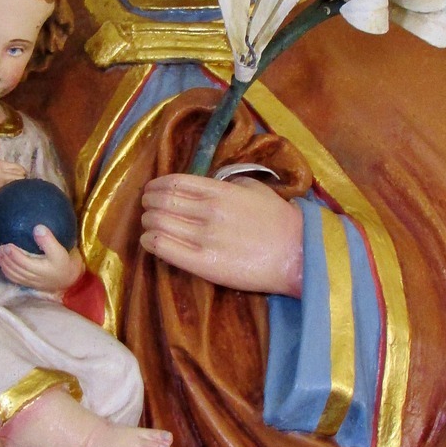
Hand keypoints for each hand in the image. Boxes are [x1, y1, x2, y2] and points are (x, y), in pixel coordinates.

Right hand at [0, 141, 25, 226]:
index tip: (22, 174)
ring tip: (19, 194)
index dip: (21, 171)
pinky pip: (7, 202)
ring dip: (19, 191)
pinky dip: (10, 201)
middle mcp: (3, 178)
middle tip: (22, 184)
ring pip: (15, 191)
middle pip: (19, 180)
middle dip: (22, 181)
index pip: (17, 168)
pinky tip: (10, 203)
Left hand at [0, 226, 84, 294]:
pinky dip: (8, 273)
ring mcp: (31, 282)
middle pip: (15, 269)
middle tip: (0, 248)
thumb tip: (37, 228)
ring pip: (14, 275)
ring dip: (4, 266)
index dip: (13, 254)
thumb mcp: (60, 251)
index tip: (6, 245)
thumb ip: (49, 240)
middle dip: (5, 259)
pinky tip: (4, 266)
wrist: (71, 278)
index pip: (22, 262)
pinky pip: (16, 280)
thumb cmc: (65, 262)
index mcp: (41, 269)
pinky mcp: (31, 284)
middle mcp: (34, 277)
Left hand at [140, 174, 303, 295]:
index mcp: (219, 191)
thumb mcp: (256, 189)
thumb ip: (230, 183)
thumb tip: (210, 182)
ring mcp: (203, 238)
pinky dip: (150, 242)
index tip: (151, 190)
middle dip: (148, 204)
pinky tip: (150, 241)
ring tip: (150, 225)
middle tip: (148, 209)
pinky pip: (162, 248)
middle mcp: (207, 211)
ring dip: (148, 223)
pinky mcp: (203, 263)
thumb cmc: (280, 222)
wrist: (297, 255)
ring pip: (157, 223)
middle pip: (161, 202)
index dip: (156, 186)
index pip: (174, 182)